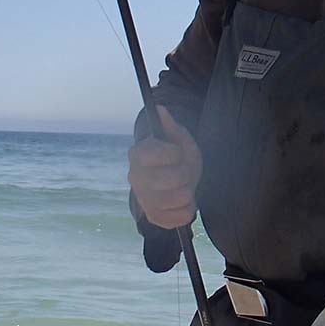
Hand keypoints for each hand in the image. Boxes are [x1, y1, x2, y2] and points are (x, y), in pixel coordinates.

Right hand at [128, 106, 202, 228]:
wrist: (175, 180)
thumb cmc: (177, 156)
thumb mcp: (178, 139)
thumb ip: (170, 126)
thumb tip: (160, 109)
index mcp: (137, 154)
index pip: (159, 153)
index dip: (175, 153)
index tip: (177, 153)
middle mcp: (135, 177)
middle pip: (175, 178)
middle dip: (186, 173)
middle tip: (183, 171)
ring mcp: (144, 199)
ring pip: (182, 198)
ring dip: (189, 191)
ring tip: (183, 186)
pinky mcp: (154, 217)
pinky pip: (184, 216)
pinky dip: (188, 208)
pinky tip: (181, 201)